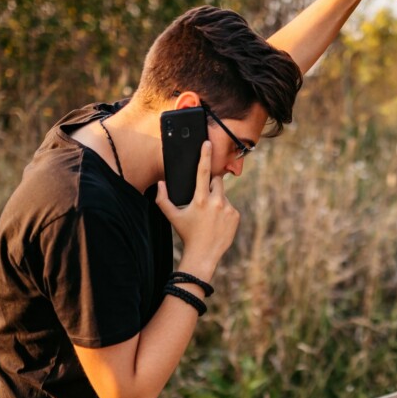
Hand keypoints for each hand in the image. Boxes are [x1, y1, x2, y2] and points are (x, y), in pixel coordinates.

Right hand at [156, 140, 239, 279]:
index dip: (205, 155)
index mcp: (200, 199)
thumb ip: (163, 199)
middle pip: (217, 181)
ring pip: (223, 195)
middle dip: (211, 185)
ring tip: (210, 216)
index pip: (203, 172)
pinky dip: (224, 210)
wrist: (204, 254)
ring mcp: (228, 209)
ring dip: (217, 200)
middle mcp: (216, 202)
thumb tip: (160, 184)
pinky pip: (230, 206)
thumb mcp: (172, 217)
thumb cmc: (187, 234)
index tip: (207, 143)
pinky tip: (217, 222)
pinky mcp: (236, 216)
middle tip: (204, 199)